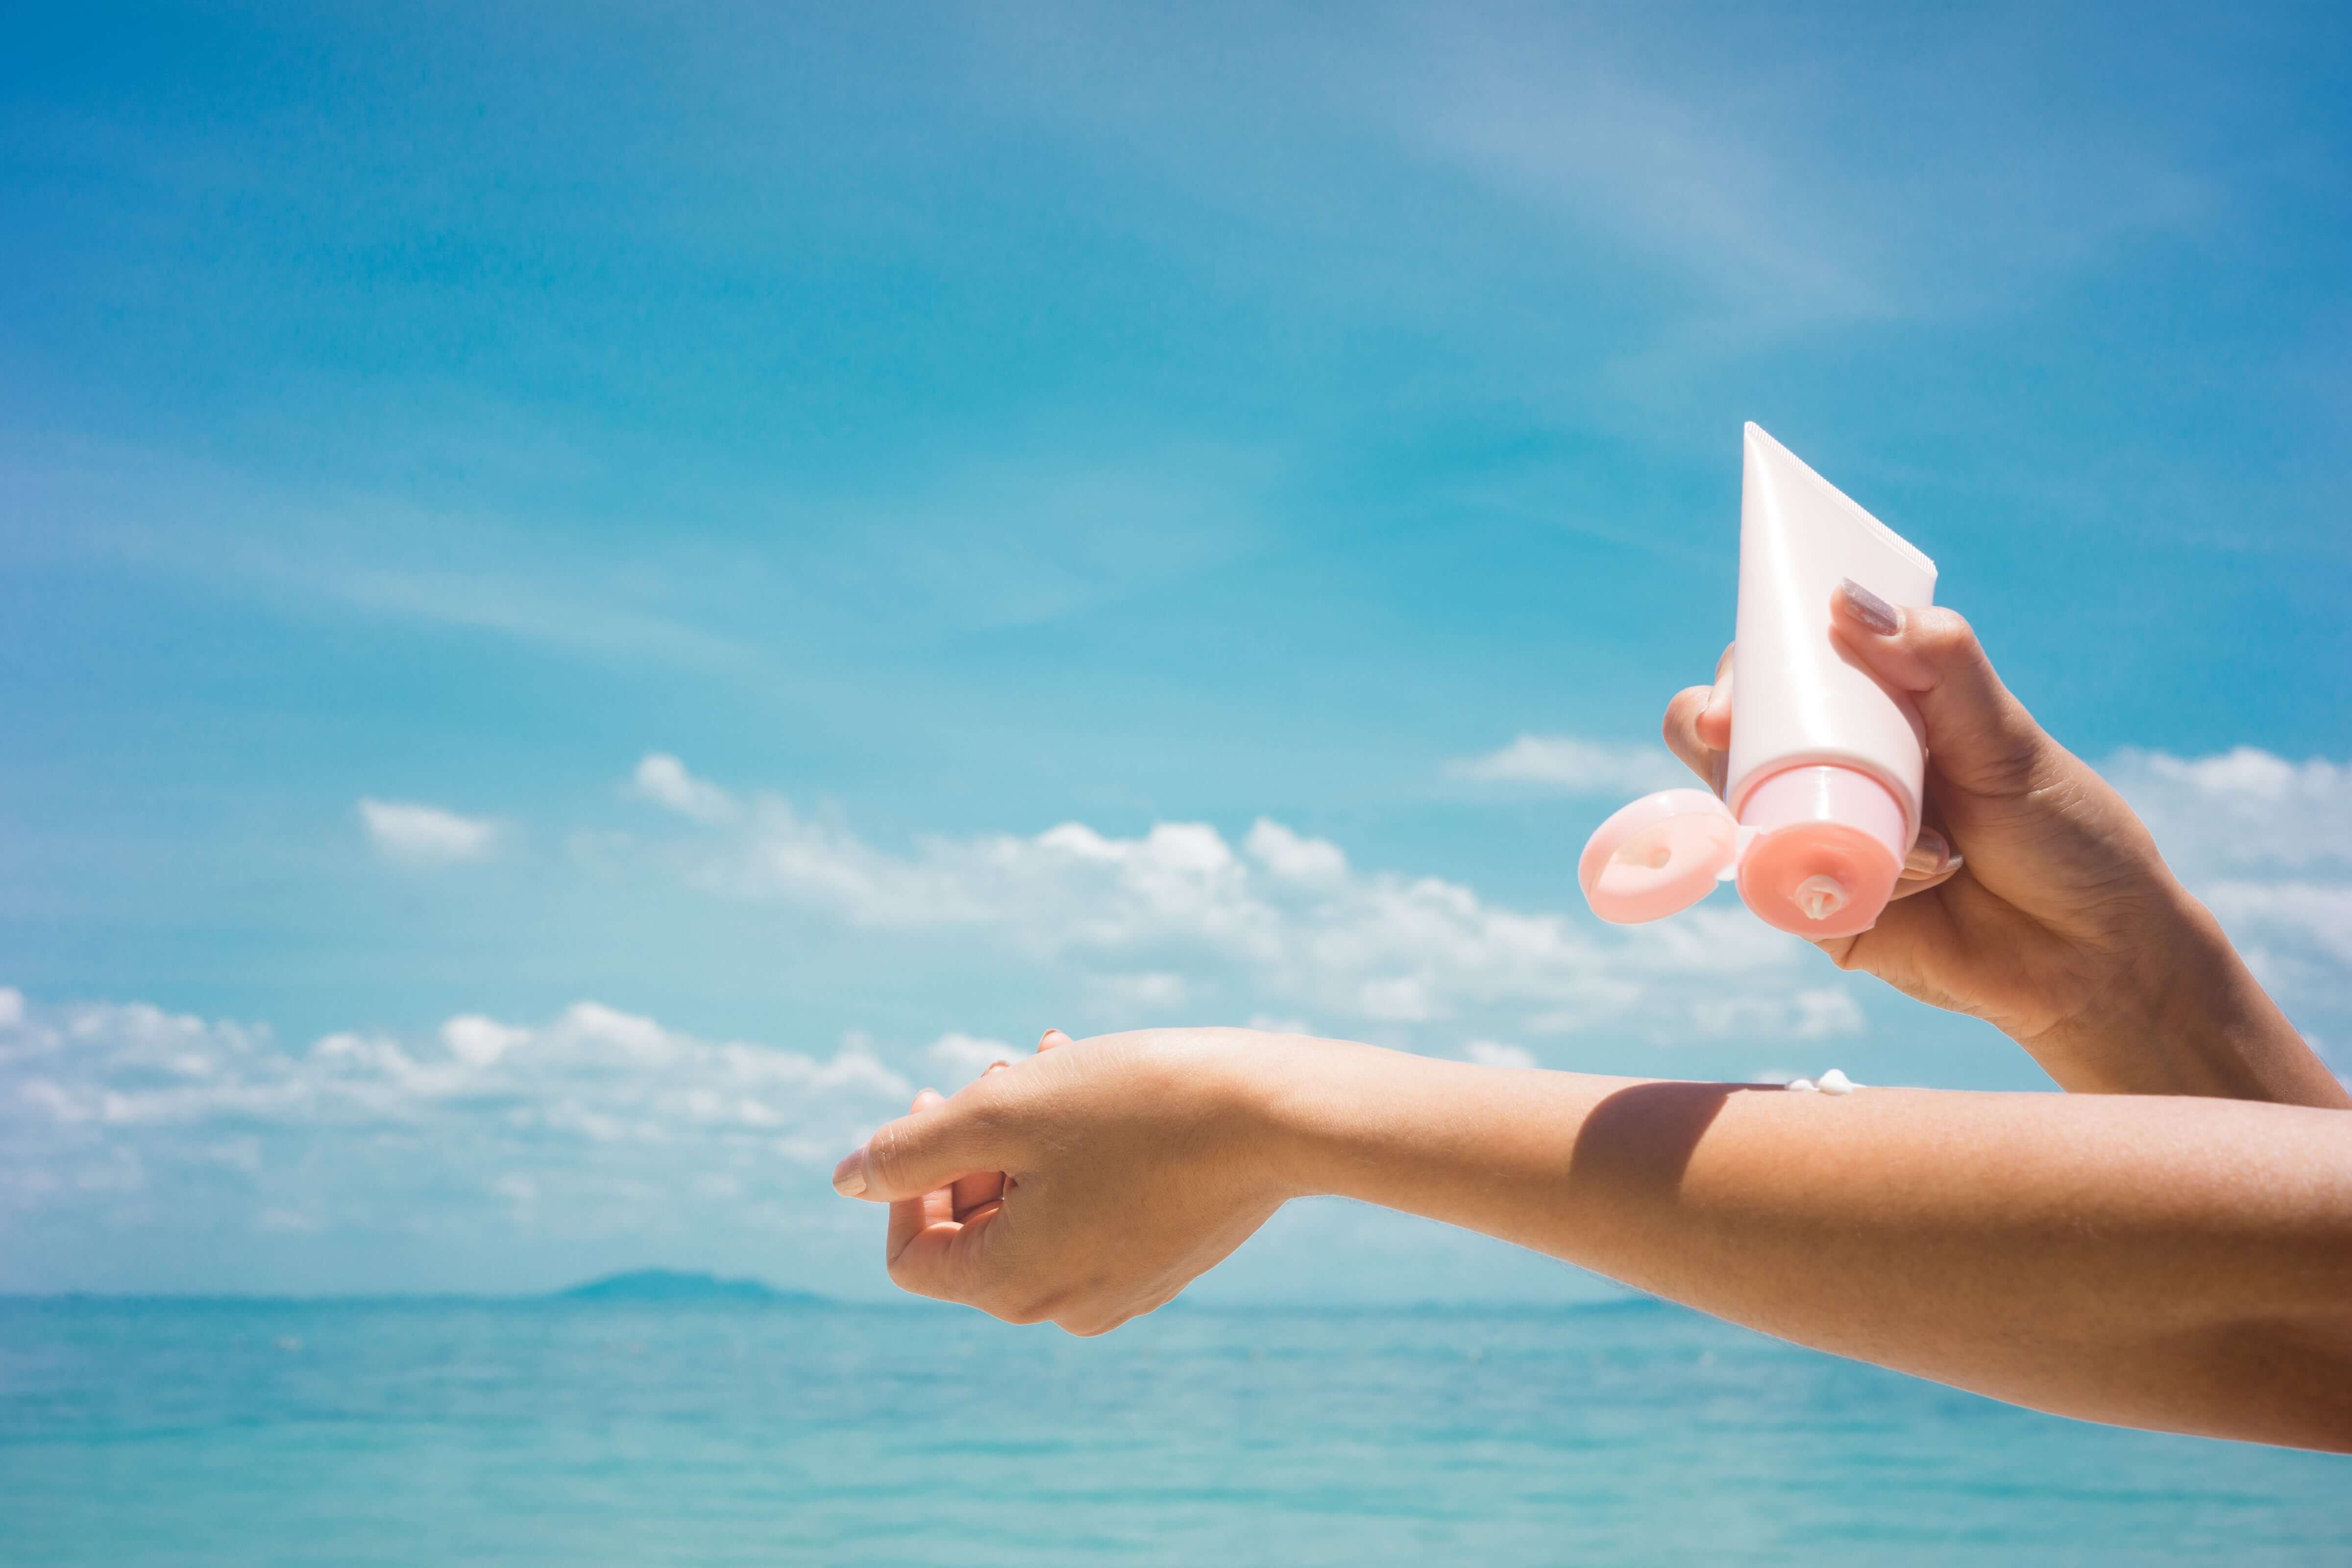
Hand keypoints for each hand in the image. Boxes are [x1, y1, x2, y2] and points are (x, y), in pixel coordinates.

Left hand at [833, 1028, 1292, 1334]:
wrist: (1281, 1114)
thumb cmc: (1136, 1105)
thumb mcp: (1003, 1111)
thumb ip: (911, 1150)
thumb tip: (847, 1181)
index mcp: (1012, 1285)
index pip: (912, 1254)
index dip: (908, 1178)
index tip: (941, 1101)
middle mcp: (1064, 1308)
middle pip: (976, 1227)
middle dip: (976, 1142)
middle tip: (1009, 1065)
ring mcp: (1122, 1291)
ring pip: (1036, 1208)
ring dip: (1029, 1134)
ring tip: (1057, 1057)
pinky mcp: (1167, 1260)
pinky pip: (1094, 1212)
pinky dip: (1080, 1153)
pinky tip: (1106, 1084)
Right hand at [1664, 582, 2344, 1104]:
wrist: (2096, 955)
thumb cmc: (2064, 835)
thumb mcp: (2006, 739)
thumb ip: (1939, 664)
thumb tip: (1846, 598)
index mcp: (1873, 720)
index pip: (1776, 679)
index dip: (1739, 679)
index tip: (1732, 699)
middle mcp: (1833, 778)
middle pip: (1731, 746)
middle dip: (1724, 745)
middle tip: (1737, 746)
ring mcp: (1819, 847)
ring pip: (1748, 819)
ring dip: (1819, 822)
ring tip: (1934, 851)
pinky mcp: (1818, 915)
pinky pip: (1783, 892)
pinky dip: (1840, 882)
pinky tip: (1915, 890)